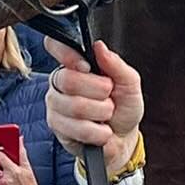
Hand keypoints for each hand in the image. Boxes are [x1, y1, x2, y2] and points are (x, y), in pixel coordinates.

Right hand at [44, 38, 143, 175]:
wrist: (123, 138)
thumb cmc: (123, 108)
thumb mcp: (129, 83)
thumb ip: (115, 64)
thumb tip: (99, 47)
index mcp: (75, 64)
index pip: (55, 46)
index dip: (66, 54)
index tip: (87, 66)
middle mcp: (60, 82)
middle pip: (69, 80)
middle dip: (99, 91)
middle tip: (108, 96)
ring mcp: (55, 105)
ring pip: (75, 106)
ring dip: (101, 113)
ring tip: (106, 114)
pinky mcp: (56, 127)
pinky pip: (78, 128)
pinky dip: (98, 132)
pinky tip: (100, 129)